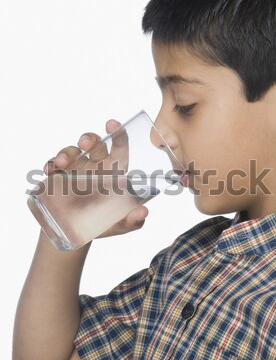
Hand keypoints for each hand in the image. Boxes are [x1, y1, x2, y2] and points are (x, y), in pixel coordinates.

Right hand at [43, 119, 148, 237]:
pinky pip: (54, 164)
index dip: (118, 134)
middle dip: (89, 138)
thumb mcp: (120, 225)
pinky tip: (49, 169)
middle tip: (84, 143)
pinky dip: (50, 163)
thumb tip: (143, 213)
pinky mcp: (59, 176)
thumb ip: (132, 220)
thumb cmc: (103, 224)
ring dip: (66, 152)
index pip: (119, 148)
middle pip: (94, 143)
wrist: (76, 234)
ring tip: (61, 163)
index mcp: (113, 171)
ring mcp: (76, 169)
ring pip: (72, 151)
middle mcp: (95, 166)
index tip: (113, 124)